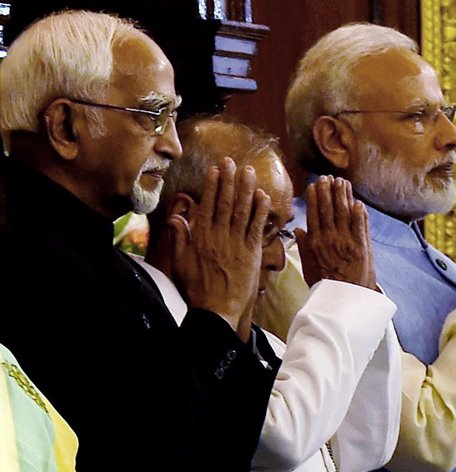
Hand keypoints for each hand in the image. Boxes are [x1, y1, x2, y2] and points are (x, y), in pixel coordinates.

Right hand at [168, 158, 269, 339]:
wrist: (216, 310)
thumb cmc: (197, 288)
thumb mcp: (181, 262)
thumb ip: (179, 238)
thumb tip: (175, 218)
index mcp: (201, 237)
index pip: (208, 205)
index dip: (213, 186)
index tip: (216, 169)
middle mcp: (218, 236)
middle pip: (226, 203)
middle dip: (229, 180)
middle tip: (232, 161)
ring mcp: (236, 243)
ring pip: (242, 210)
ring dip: (246, 189)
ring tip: (249, 171)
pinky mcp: (251, 253)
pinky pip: (257, 227)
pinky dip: (261, 211)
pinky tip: (264, 196)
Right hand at [297, 175, 376, 290]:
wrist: (342, 300)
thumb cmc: (325, 285)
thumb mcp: (308, 267)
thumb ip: (303, 247)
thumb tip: (298, 230)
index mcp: (315, 243)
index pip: (313, 215)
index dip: (314, 198)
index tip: (314, 185)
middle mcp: (329, 239)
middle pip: (328, 210)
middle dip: (328, 191)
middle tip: (328, 177)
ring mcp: (345, 241)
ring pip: (343, 213)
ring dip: (343, 196)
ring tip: (342, 182)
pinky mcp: (360, 247)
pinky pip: (360, 226)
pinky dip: (359, 213)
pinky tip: (358, 201)